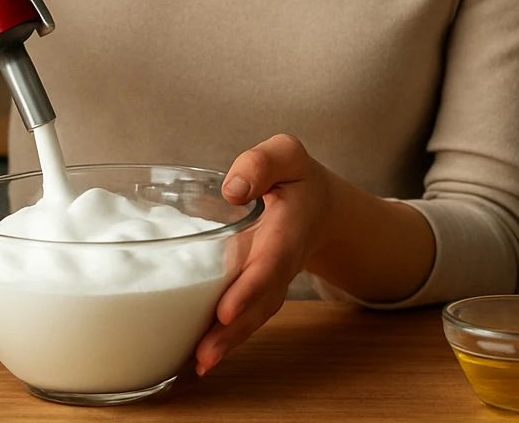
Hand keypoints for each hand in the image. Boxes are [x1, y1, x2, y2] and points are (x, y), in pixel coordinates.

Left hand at [194, 134, 333, 375]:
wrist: (323, 208)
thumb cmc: (297, 179)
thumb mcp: (288, 155)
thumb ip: (263, 163)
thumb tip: (233, 189)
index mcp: (291, 227)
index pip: (272, 261)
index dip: (251, 287)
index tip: (226, 311)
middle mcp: (283, 261)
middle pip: (262, 301)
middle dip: (235, 329)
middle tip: (205, 354)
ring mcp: (273, 280)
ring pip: (254, 316)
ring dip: (228, 342)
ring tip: (198, 363)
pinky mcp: (259, 290)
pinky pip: (246, 317)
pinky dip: (224, 339)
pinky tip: (196, 357)